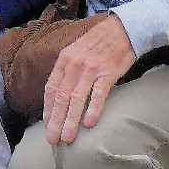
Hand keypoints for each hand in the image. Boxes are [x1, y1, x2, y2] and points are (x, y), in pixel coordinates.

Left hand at [43, 13, 135, 144]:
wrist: (121, 29)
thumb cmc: (98, 43)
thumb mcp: (76, 51)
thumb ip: (68, 70)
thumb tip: (61, 94)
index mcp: (64, 60)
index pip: (51, 88)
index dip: (48, 109)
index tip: (46, 126)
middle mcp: (74, 64)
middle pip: (61, 96)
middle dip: (55, 120)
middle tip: (52, 140)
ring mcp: (90, 68)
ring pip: (76, 98)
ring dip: (70, 120)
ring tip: (67, 138)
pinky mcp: (108, 72)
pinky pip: (98, 94)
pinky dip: (93, 109)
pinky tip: (89, 124)